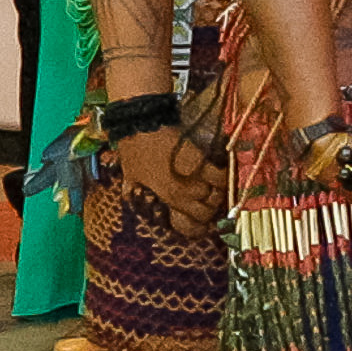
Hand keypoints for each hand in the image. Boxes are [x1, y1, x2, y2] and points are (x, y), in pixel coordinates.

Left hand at [118, 122, 226, 238]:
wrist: (142, 121)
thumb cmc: (133, 147)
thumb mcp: (129, 172)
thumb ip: (132, 188)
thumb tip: (128, 197)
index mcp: (165, 197)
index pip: (189, 226)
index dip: (197, 229)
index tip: (198, 224)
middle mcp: (181, 191)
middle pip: (206, 213)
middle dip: (207, 210)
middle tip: (204, 201)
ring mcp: (192, 177)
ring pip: (217, 196)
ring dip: (216, 193)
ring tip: (213, 188)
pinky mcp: (201, 159)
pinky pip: (220, 176)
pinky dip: (223, 177)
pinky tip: (222, 174)